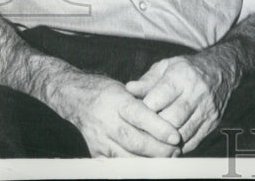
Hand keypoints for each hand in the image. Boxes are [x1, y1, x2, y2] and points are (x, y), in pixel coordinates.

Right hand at [60, 73, 181, 156]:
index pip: (141, 116)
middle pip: (135, 141)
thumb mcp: (129, 88)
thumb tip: (172, 113)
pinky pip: (117, 164)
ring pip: (127, 156)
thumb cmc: (111, 92)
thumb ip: (147, 99)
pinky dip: (135, 167)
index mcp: (117, 101)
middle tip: (176, 151)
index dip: (159, 128)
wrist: (78, 99)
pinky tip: (150, 165)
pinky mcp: (96, 152)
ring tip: (168, 159)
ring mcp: (100, 139)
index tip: (176, 136)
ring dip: (149, 161)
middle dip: (159, 149)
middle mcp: (107, 121)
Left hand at [125, 52, 236, 153]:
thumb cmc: (187, 69)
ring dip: (163, 142)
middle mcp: (197, 92)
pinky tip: (167, 145)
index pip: (156, 100)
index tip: (132, 118)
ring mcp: (207, 108)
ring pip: (181, 134)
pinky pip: (192, 141)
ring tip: (150, 143)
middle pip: (169, 120)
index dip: (142, 113)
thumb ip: (147, 80)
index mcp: (181, 76)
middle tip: (139, 135)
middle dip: (152, 130)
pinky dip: (177, 147)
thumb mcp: (166, 67)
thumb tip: (129, 89)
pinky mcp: (214, 121)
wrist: (222, 69)